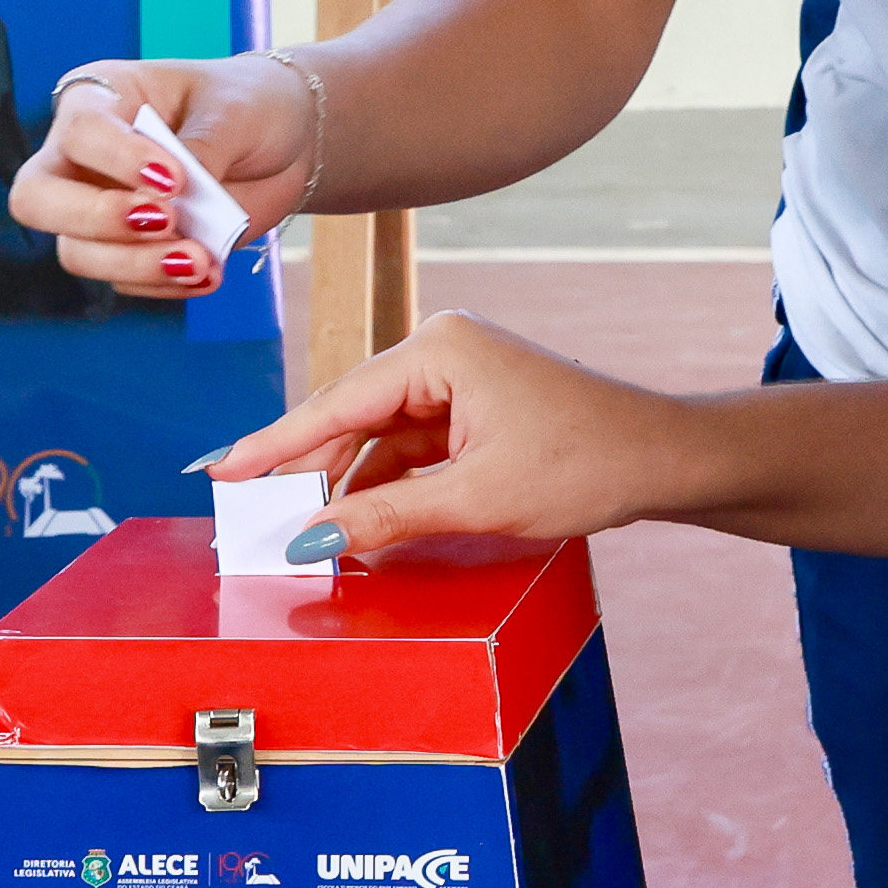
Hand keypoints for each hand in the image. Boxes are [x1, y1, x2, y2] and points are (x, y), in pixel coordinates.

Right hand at [17, 55, 316, 294]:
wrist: (288, 144)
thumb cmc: (250, 105)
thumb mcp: (235, 111)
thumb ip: (202, 149)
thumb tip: (175, 199)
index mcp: (101, 98)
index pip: (79, 131)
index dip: (118, 160)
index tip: (176, 179)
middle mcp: (85, 156)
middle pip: (37, 199)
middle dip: (95, 218)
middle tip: (165, 221)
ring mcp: (102, 207)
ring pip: (77, 252)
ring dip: (135, 263)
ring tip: (201, 261)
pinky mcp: (131, 249)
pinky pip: (125, 280)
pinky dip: (166, 283)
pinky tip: (210, 272)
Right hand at [207, 312, 695, 565]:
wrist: (665, 459)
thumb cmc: (588, 462)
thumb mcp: (475, 498)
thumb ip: (384, 515)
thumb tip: (311, 538)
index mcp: (439, 349)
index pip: (335, 402)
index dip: (274, 444)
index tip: (222, 472)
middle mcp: (441, 349)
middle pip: (349, 417)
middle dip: (305, 470)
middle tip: (249, 514)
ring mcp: (457, 376)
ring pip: (377, 437)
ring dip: (347, 485)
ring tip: (301, 532)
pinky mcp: (472, 405)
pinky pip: (408, 446)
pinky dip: (385, 485)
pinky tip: (358, 523)